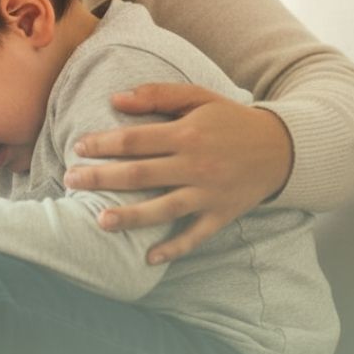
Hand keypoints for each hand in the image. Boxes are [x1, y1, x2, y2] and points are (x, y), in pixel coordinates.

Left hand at [64, 83, 291, 264]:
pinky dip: (174, 248)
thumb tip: (115, 99)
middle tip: (71, 181)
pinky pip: (195, 236)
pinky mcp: (222, 214)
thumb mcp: (198, 97)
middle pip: (141, 174)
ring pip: (164, 208)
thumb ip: (157, 95)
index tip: (78, 148)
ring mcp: (209, 193)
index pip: (135, 140)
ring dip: (131, 217)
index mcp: (187, 133)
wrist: (282, 147)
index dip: (103, 143)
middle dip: (102, 178)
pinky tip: (149, 258)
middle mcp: (196, 165)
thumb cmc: (230, 119)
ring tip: (101, 221)